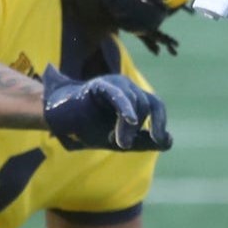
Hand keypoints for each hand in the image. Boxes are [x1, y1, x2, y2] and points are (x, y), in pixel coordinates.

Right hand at [41, 66, 172, 151]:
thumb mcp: (119, 140)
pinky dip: (125, 106)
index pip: (155, 105)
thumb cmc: (88, 128)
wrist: (58, 122)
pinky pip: (117, 93)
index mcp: (133, 98)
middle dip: (138, 128)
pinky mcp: (98, 85)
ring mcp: (113, 83)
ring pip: (134, 101)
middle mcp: (126, 87)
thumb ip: (143, 141)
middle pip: (145, 104)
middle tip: (123, 144)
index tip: (160, 140)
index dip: (160, 122)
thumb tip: (168, 142)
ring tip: (117, 142)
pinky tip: (130, 119)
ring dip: (128, 125)